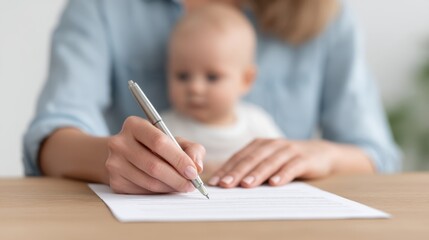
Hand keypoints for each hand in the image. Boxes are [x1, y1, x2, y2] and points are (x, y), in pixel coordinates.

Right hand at [106, 116, 205, 193]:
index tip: (193, 172)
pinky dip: (159, 192)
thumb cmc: (155, 146)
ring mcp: (114, 163)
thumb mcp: (174, 140)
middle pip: (153, 165)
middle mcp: (119, 142)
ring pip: (149, 181)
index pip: (159, 142)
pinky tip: (167, 187)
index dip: (179, 159)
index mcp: (134, 125)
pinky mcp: (114, 181)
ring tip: (182, 186)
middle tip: (192, 185)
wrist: (125, 155)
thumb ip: (192, 149)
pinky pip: (142, 191)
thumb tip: (197, 167)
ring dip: (170, 187)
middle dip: (177, 178)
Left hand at [207, 138, 373, 187]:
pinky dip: (282, 175)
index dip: (226, 169)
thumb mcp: (268, 160)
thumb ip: (252, 168)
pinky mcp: (304, 159)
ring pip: (269, 162)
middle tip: (225, 185)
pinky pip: (291, 167)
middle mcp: (272, 145)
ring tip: (245, 185)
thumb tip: (228, 183)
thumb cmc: (288, 160)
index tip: (215, 182)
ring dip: (257, 174)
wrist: (321, 153)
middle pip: (251, 159)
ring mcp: (288, 151)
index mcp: (259, 145)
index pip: (239, 157)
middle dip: (236, 172)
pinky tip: (274, 183)